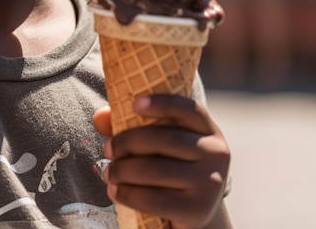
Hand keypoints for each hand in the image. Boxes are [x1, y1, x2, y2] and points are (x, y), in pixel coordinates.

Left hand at [93, 96, 230, 228]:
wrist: (194, 211)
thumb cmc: (170, 165)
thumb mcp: (157, 142)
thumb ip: (129, 124)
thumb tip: (99, 117)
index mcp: (207, 129)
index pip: (188, 108)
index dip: (162, 103)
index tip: (134, 103)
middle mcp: (216, 153)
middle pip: (164, 139)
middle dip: (127, 142)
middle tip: (107, 149)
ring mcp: (211, 183)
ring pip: (156, 170)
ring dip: (123, 170)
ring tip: (108, 172)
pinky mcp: (199, 210)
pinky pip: (155, 200)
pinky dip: (128, 194)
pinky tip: (115, 191)